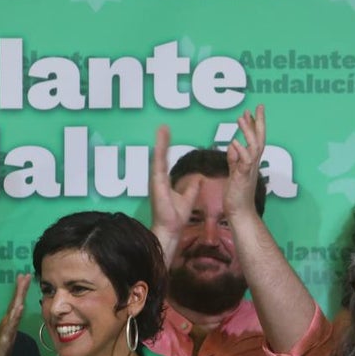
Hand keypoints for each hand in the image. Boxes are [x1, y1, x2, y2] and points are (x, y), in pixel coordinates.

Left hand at [0, 273, 31, 355]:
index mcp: (7, 323)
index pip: (12, 304)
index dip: (17, 291)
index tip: (22, 277)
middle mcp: (11, 326)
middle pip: (16, 305)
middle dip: (21, 290)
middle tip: (26, 275)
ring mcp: (9, 333)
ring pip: (15, 314)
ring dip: (19, 300)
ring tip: (23, 286)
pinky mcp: (6, 340)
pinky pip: (11, 327)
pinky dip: (15, 317)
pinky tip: (19, 308)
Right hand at [148, 124, 198, 248]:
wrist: (170, 229)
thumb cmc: (175, 217)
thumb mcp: (188, 198)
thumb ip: (192, 188)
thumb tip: (199, 179)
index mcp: (163, 182)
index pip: (165, 160)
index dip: (166, 147)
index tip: (167, 134)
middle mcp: (158, 180)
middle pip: (159, 156)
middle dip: (161, 141)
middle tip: (163, 127)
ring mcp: (156, 182)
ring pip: (158, 158)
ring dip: (159, 144)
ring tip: (162, 129)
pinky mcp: (157, 185)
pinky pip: (158, 167)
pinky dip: (160, 155)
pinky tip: (161, 145)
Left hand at [222, 104, 265, 216]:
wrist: (239, 212)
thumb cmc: (237, 195)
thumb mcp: (235, 173)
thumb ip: (234, 159)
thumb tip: (233, 145)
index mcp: (250, 162)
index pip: (255, 139)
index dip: (254, 125)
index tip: (251, 111)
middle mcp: (253, 164)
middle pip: (259, 139)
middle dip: (259, 123)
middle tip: (258, 107)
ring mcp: (249, 170)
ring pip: (254, 147)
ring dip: (248, 132)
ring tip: (241, 118)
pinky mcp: (243, 178)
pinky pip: (244, 163)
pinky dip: (240, 152)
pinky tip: (234, 142)